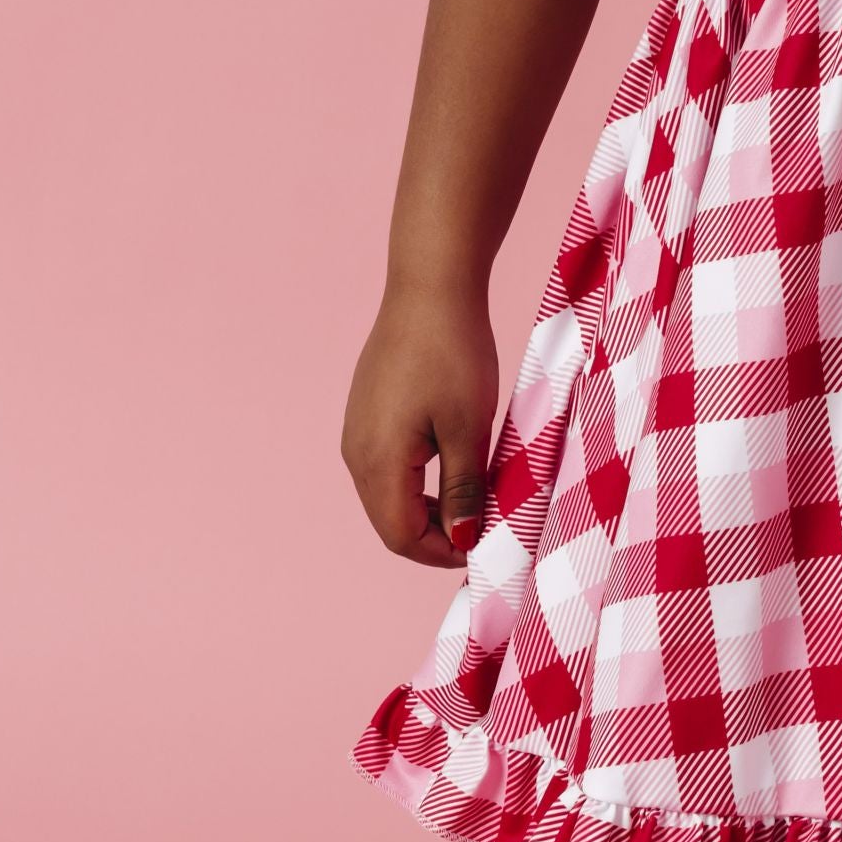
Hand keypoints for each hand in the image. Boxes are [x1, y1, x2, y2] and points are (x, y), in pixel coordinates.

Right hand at [341, 282, 498, 567]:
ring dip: (428, 509)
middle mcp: (356, 453)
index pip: (402, 536)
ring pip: (388, 495)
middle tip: (485, 530)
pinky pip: (387, 466)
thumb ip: (464, 489)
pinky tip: (454, 467)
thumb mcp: (469, 427)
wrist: (430, 289)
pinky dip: (418, 482)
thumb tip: (463, 540)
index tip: (486, 550)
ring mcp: (356, 431)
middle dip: (436, 535)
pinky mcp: (366, 413)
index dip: (443, 553)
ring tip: (476, 501)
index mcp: (377, 462)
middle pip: (390, 520)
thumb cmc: (453, 353)